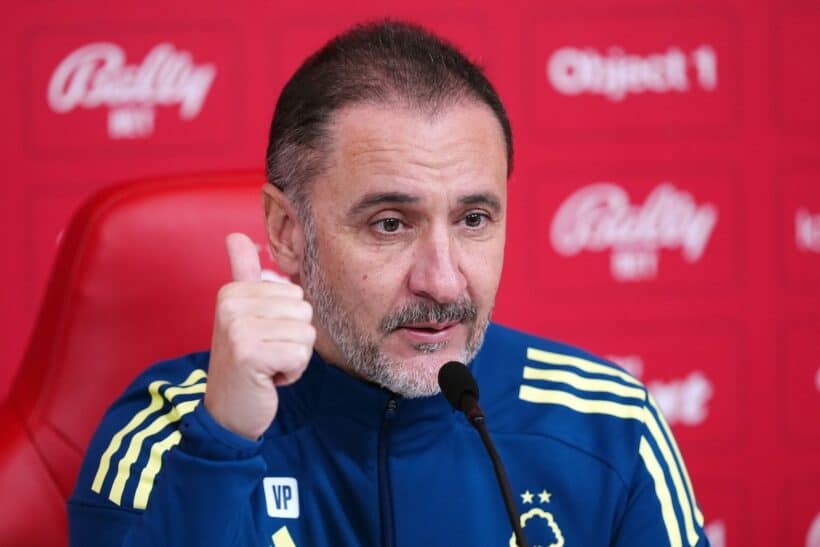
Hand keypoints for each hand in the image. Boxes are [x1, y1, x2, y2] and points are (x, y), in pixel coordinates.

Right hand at [203, 233, 315, 439]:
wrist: (227, 412)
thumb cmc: (244, 362)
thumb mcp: (243, 315)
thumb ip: (244, 274)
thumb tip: (236, 235)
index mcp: (233, 291)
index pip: (295, 294)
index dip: (287, 322)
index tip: (261, 338)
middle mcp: (231, 304)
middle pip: (304, 311)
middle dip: (293, 339)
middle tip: (265, 354)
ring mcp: (238, 328)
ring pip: (306, 333)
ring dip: (293, 357)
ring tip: (266, 365)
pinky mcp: (249, 354)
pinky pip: (300, 354)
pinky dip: (291, 373)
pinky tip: (268, 378)